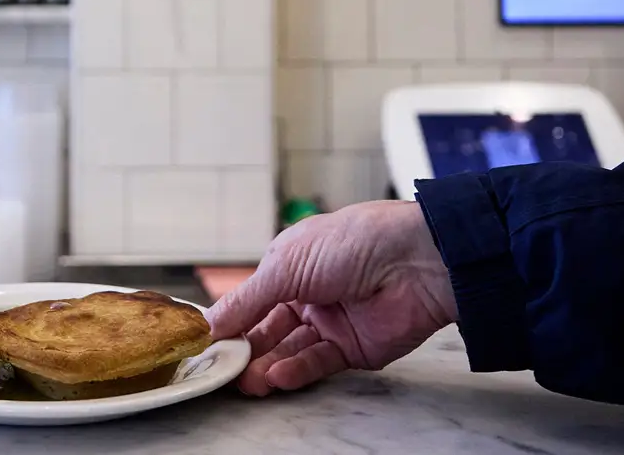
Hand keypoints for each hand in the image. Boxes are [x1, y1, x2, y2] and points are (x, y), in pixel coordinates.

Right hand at [207, 201, 458, 395]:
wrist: (414, 260)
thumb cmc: (351, 242)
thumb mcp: (285, 264)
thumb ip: (247, 299)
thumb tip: (211, 322)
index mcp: (290, 266)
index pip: (252, 300)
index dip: (232, 320)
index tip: (208, 342)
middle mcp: (308, 295)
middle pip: (268, 330)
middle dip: (246, 350)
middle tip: (225, 369)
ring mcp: (330, 322)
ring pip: (289, 350)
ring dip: (266, 366)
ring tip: (247, 381)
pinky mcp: (353, 349)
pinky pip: (317, 363)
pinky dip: (295, 370)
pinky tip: (277, 375)